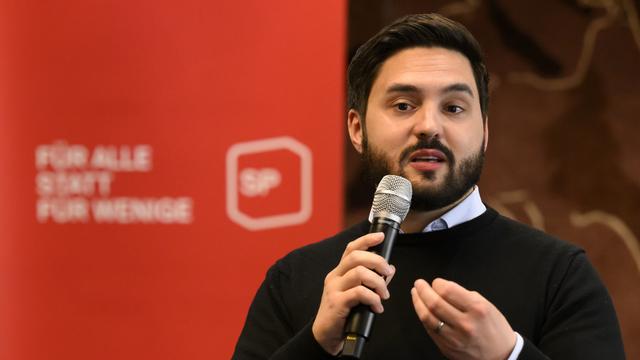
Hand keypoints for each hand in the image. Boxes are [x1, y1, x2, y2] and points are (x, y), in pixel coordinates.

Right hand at [312, 232, 395, 354]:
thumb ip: (372, 281)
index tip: (380, 237)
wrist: (327, 336)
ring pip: (360, 273)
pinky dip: (373, 299)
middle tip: (388, 273)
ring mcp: (334, 289)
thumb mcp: (356, 294)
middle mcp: (335, 277)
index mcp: (339, 272)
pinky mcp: (337, 302)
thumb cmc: (343, 314)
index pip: (351, 249)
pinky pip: (359, 293)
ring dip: (378, 283)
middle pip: (356, 257)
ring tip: (384, 295)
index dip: (366, 240)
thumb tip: (390, 269)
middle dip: (377, 262)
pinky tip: (377, 307)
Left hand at [411, 278, 515, 359]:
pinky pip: (429, 328)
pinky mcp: (446, 347)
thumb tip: (442, 287)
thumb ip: (463, 295)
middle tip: (419, 283)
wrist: (500, 355)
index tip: (436, 282)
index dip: (437, 283)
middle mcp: (465, 324)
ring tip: (415, 293)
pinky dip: (423, 316)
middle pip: (434, 303)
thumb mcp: (486, 305)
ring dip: (418, 302)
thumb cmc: (493, 327)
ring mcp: (454, 338)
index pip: (448, 291)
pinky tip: (421, 308)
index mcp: (477, 309)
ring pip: (427, 317)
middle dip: (423, 290)